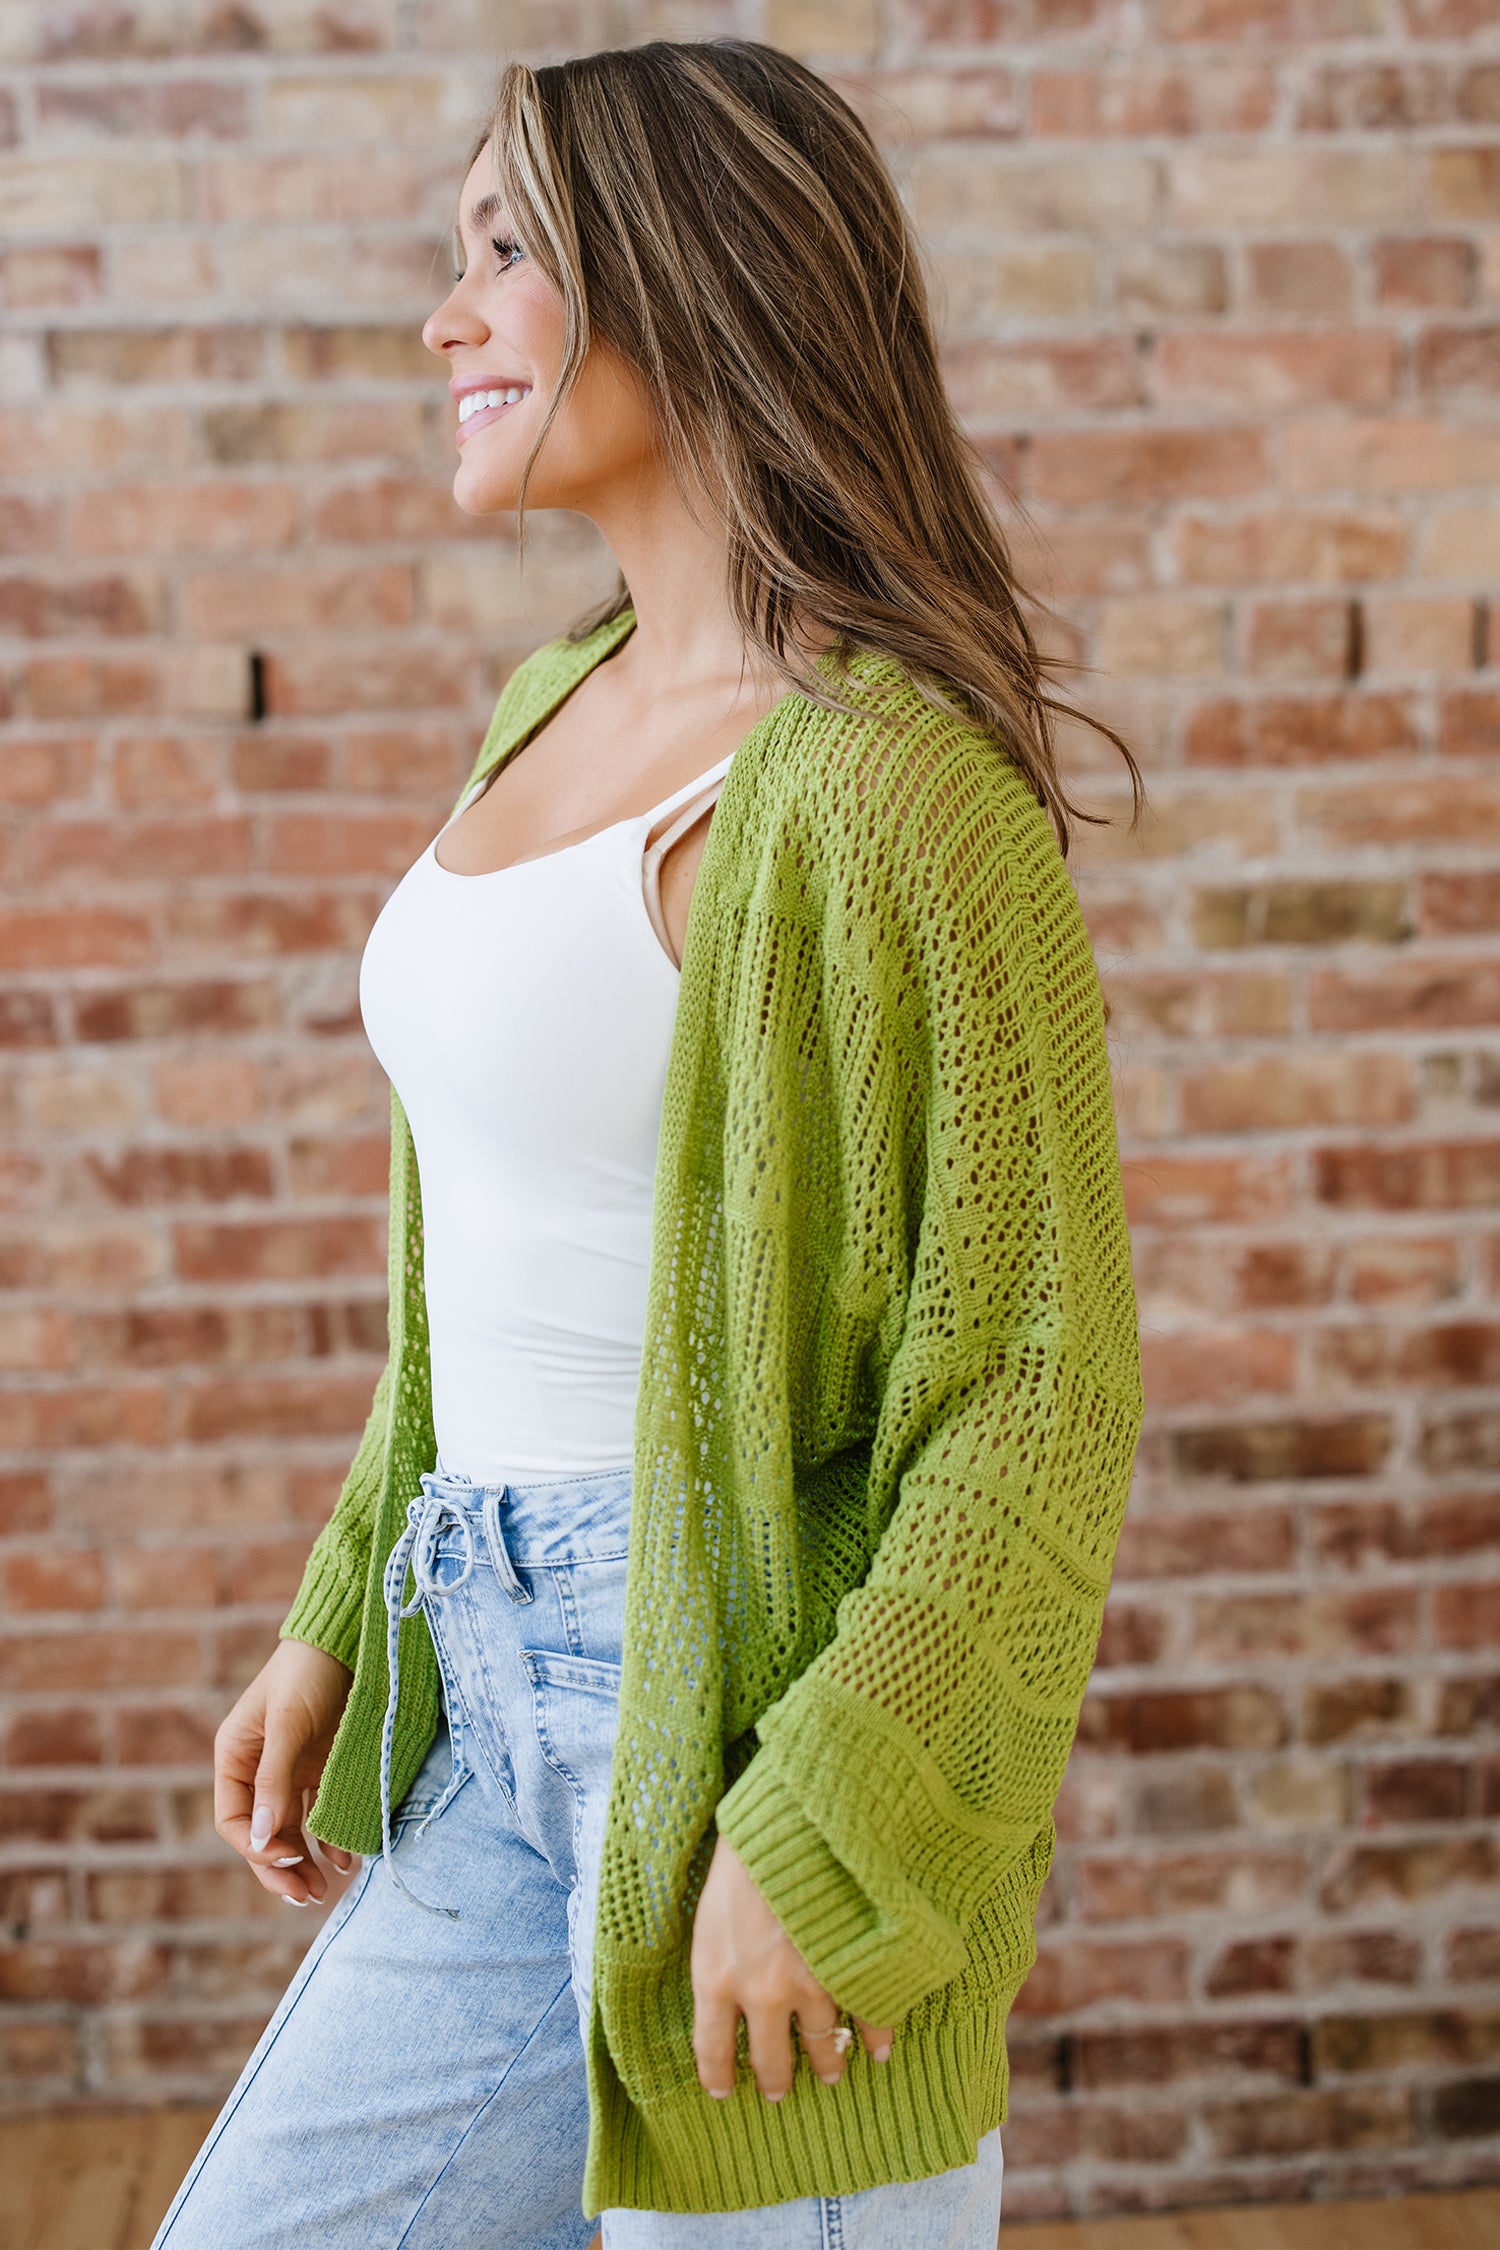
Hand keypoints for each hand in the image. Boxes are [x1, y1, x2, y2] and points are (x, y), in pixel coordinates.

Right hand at [214, 1637, 356, 1907]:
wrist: (346, 1638)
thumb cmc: (306, 1671)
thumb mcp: (287, 1723)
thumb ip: (273, 1779)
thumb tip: (259, 1838)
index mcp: (234, 1757)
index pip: (233, 1819)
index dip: (255, 1846)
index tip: (288, 1856)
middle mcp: (258, 1770)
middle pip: (261, 1833)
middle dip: (280, 1867)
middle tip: (306, 1897)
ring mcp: (291, 1771)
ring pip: (290, 1829)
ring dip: (304, 1862)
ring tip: (323, 1890)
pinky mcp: (321, 1768)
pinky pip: (320, 1812)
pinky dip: (330, 1838)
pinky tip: (345, 1859)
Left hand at [690, 1835, 891, 2101]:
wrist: (789, 1819)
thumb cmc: (742, 1854)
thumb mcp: (707, 1911)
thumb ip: (717, 1959)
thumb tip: (724, 1988)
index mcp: (714, 1977)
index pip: (711, 2048)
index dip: (718, 2075)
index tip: (722, 2091)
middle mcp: (759, 1993)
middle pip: (771, 2059)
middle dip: (776, 2080)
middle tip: (780, 2091)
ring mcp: (808, 1983)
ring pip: (821, 2043)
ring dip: (827, 2061)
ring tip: (832, 2071)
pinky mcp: (849, 1966)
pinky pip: (868, 2017)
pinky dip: (877, 2036)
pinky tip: (880, 2048)